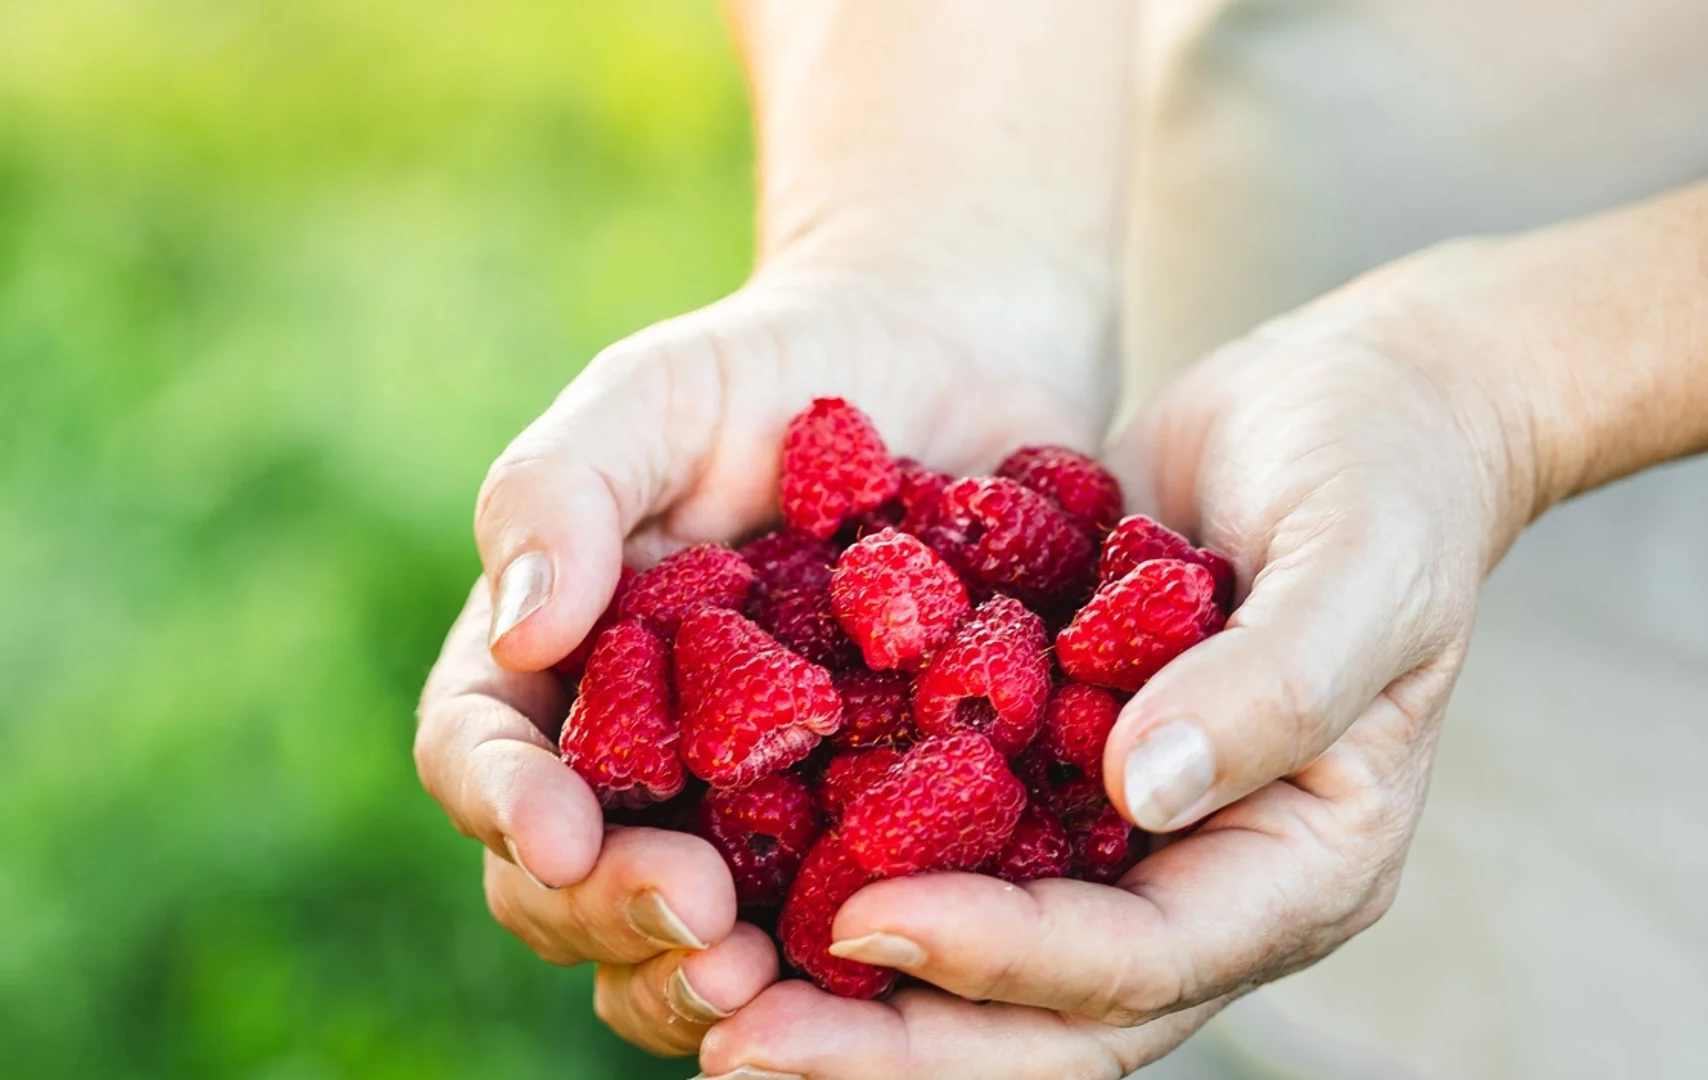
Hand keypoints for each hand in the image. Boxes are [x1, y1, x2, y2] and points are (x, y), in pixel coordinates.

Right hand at [416, 251, 1110, 1055]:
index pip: (481, 752)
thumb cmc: (777, 368)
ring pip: (682, 941)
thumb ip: (563, 488)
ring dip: (703, 979)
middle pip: (570, 882)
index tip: (560, 835)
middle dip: (613, 917)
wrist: (947, 368)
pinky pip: (838, 919)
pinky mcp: (867, 833)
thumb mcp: (657, 395)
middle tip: (700, 925)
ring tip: (771, 979)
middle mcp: (636, 760)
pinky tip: (897, 956)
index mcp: (555, 664)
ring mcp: (748, 811)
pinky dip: (843, 958)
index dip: (504, 804)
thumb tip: (518, 631)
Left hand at [696, 252, 1530, 1076]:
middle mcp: (1197, 881)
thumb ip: (1274, 681)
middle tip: (738, 1045)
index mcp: (1295, 867)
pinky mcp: (1045, 772)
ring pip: (975, 962)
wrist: (1344, 412)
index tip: (866, 921)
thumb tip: (1143, 792)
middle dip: (892, 1044)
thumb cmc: (1380, 473)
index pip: (1137, 960)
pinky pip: (943, 852)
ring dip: (847, 994)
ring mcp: (1118, 838)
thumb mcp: (1356, 565)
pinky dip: (843, 873)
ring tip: (706, 992)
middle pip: (1039, 1015)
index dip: (1002, 958)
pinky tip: (726, 867)